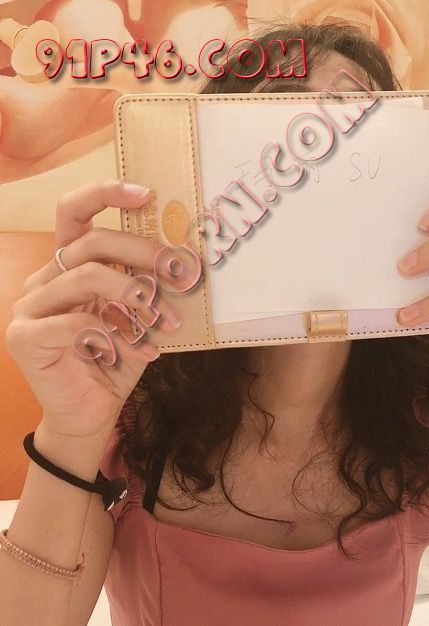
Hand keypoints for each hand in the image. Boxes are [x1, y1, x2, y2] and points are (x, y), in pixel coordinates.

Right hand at [5, 179, 181, 441]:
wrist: (94, 412)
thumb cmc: (120, 359)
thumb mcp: (142, 315)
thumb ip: (150, 285)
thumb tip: (185, 257)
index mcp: (70, 266)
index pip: (75, 213)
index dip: (106, 194)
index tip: (149, 193)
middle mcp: (46, 279)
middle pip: (93, 242)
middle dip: (145, 253)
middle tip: (183, 275)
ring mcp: (30, 306)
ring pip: (88, 276)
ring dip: (140, 296)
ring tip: (170, 322)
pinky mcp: (25, 337)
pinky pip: (78, 322)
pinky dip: (122, 335)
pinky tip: (146, 352)